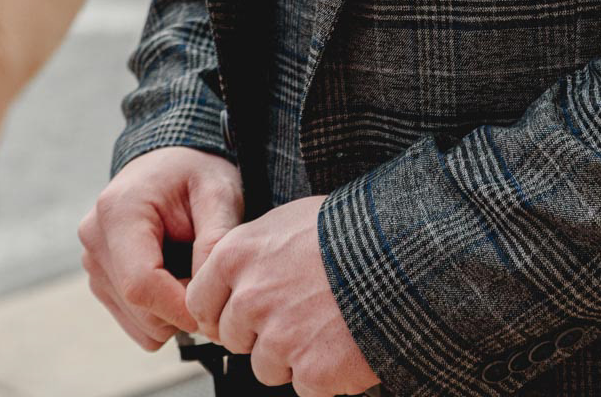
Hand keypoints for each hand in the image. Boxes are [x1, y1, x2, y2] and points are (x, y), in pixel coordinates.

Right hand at [79, 148, 243, 351]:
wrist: (172, 161)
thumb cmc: (197, 172)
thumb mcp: (218, 192)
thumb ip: (215, 240)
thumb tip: (202, 293)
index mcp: (118, 212)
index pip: (141, 284)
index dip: (180, 306)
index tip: (213, 305)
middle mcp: (95, 239)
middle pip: (140, 308)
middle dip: (182, 305)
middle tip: (208, 274)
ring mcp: (92, 262)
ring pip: (139, 322)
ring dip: (172, 309)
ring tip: (190, 266)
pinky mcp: (99, 280)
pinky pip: (135, 322)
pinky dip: (160, 311)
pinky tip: (174, 273)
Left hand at [186, 194, 378, 395]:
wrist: (401, 251)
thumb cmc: (350, 229)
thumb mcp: (288, 221)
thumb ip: (251, 254)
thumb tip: (233, 282)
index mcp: (236, 256)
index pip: (199, 304)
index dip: (223, 310)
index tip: (243, 311)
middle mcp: (250, 299)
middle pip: (235, 339)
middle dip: (262, 332)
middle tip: (299, 309)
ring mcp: (280, 338)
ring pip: (266, 368)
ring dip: (292, 355)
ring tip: (325, 321)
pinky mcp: (312, 371)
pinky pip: (305, 386)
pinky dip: (325, 372)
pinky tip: (343, 339)